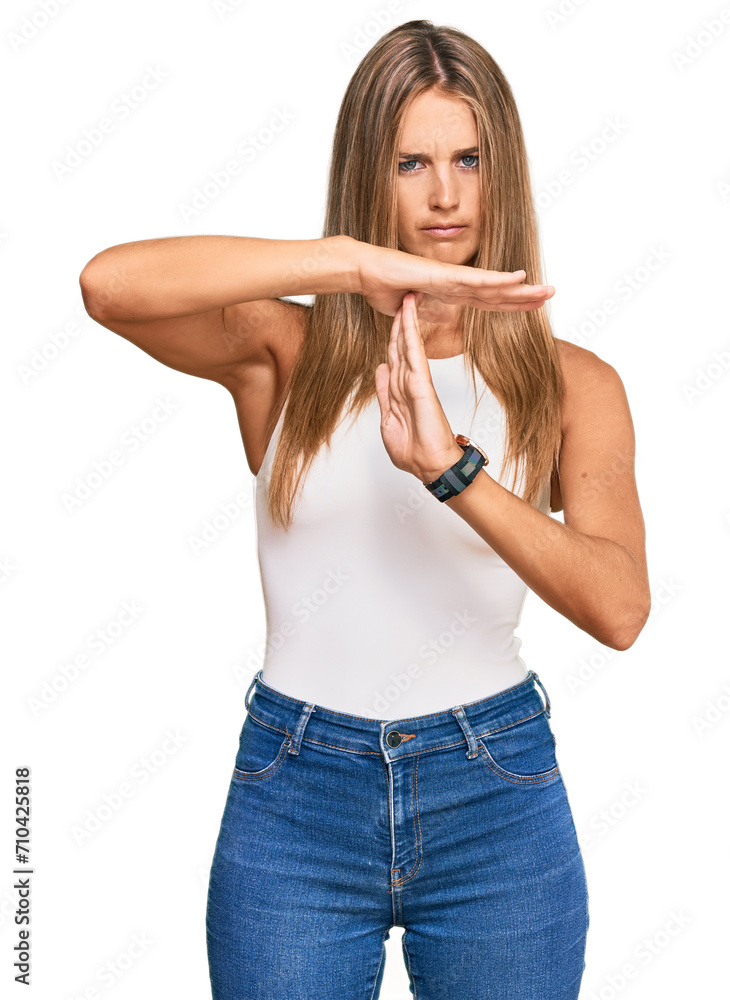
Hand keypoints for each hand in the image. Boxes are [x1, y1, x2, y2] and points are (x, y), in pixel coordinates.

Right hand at [355, 238, 553, 317]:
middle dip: (524, 296)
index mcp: (448, 292)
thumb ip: (428, 311)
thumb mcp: (410, 309)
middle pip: (497, 293)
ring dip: (522, 289)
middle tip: (550, 295)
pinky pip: (476, 279)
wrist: (363, 271)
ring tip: (547, 290)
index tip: (530, 306)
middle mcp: (455, 283)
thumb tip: (441, 316)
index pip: (486, 300)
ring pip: (493, 286)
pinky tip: (519, 278)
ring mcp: (451, 277)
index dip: (509, 303)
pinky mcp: (443, 274)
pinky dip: (498, 279)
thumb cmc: (380, 286)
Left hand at [374, 291, 465, 482]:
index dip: (392, 337)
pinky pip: (414, 355)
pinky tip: (409, 317)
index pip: (394, 357)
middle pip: (400, 346)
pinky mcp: (422, 385)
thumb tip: (380, 369)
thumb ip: (385, 393)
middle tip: (402, 297)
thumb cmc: (414, 450)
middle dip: (399, 322)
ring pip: (407, 345)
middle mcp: (408, 383)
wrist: (431, 466)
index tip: (392, 318)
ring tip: (407, 297)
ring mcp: (416, 382)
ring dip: (405, 321)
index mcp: (400, 390)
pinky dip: (411, 335)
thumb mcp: (389, 419)